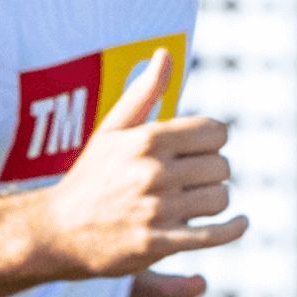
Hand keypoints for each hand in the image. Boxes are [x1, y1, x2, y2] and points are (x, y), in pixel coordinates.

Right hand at [28, 51, 247, 278]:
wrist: (54, 231)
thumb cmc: (90, 175)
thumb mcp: (113, 128)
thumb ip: (145, 91)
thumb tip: (164, 52)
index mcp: (147, 139)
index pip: (216, 132)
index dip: (213, 141)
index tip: (201, 149)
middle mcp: (153, 172)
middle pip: (221, 166)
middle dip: (212, 172)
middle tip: (192, 180)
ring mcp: (155, 210)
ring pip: (220, 198)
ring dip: (214, 201)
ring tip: (195, 201)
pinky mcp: (156, 244)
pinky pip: (212, 235)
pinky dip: (233, 229)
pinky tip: (242, 223)